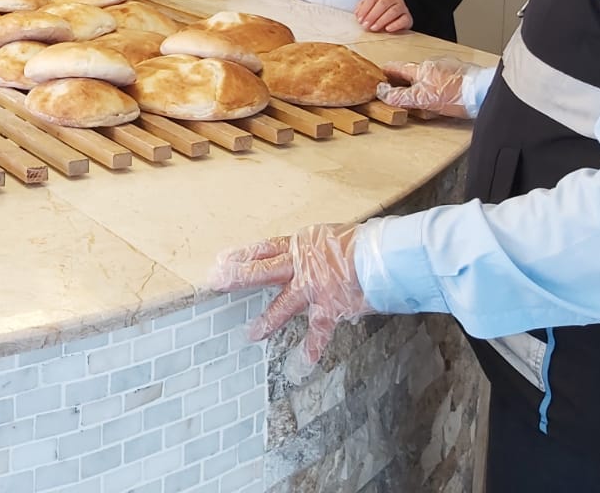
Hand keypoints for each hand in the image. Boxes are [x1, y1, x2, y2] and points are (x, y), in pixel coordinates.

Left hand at [208, 222, 371, 381]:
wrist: (384, 253)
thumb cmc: (363, 243)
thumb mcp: (330, 238)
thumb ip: (314, 253)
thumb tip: (304, 262)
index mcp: (301, 245)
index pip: (265, 249)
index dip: (242, 255)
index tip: (221, 259)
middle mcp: (302, 264)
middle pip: (262, 270)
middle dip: (237, 277)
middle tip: (215, 283)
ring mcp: (315, 286)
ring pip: (283, 304)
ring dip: (267, 321)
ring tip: (251, 335)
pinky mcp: (331, 305)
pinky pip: (318, 329)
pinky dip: (313, 346)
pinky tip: (303, 361)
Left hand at [354, 0, 411, 32]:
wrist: (397, 13)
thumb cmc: (379, 9)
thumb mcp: (370, 5)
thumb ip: (362, 8)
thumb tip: (357, 14)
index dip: (365, 9)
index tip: (359, 19)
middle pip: (383, 4)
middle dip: (372, 15)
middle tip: (365, 25)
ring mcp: (402, 6)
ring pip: (393, 11)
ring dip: (382, 20)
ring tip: (373, 28)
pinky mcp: (408, 17)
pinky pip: (403, 20)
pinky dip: (395, 25)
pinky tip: (387, 29)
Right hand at [376, 57, 478, 118]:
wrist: (484, 91)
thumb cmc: (455, 95)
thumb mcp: (423, 99)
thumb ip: (401, 96)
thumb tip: (382, 92)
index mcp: (420, 68)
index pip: (396, 67)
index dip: (386, 72)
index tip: (379, 77)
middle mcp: (433, 63)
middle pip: (413, 72)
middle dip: (406, 82)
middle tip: (400, 93)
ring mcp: (448, 67)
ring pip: (429, 75)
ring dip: (424, 84)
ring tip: (425, 98)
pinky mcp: (461, 72)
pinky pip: (444, 78)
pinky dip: (439, 85)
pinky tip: (444, 95)